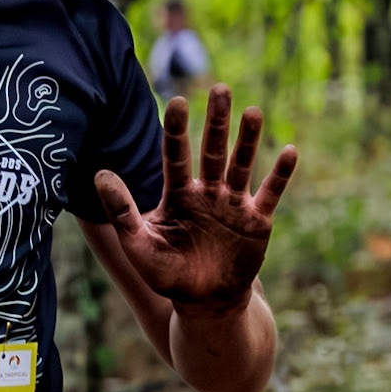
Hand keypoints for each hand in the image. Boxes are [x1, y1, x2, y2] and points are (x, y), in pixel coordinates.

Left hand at [95, 86, 296, 310]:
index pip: (176, 156)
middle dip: (216, 122)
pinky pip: (270, 192)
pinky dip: (280, 174)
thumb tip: (100, 174)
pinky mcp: (257, 220)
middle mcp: (207, 192)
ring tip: (252, 111)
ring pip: (242, 164)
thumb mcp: (138, 244)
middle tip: (220, 88)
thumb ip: (122, 210)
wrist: (203, 303)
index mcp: (178, 194)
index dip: (177, 130)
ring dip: (248, 139)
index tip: (177, 102)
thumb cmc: (167, 274)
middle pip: (212, 150)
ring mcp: (233, 204)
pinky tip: (290, 151)